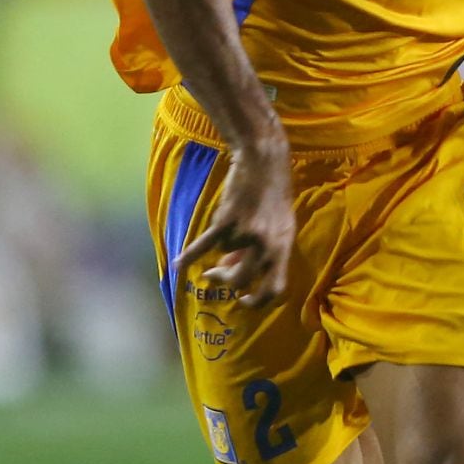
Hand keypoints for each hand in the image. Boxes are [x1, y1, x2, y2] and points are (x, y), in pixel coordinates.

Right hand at [177, 144, 295, 306]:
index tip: (245, 301)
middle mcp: (266, 244)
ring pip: (223, 255)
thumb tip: (230, 269)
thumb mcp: (276, 225)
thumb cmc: (273, 194)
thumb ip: (259, 251)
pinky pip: (204, 245)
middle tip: (217, 275)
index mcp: (283, 247)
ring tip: (224, 231)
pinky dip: (189, 255)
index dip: (259, 301)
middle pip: (240, 281)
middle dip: (226, 281)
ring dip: (221, 246)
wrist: (263, 162)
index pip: (275, 288)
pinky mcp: (225, 220)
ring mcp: (245, 233)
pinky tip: (179, 264)